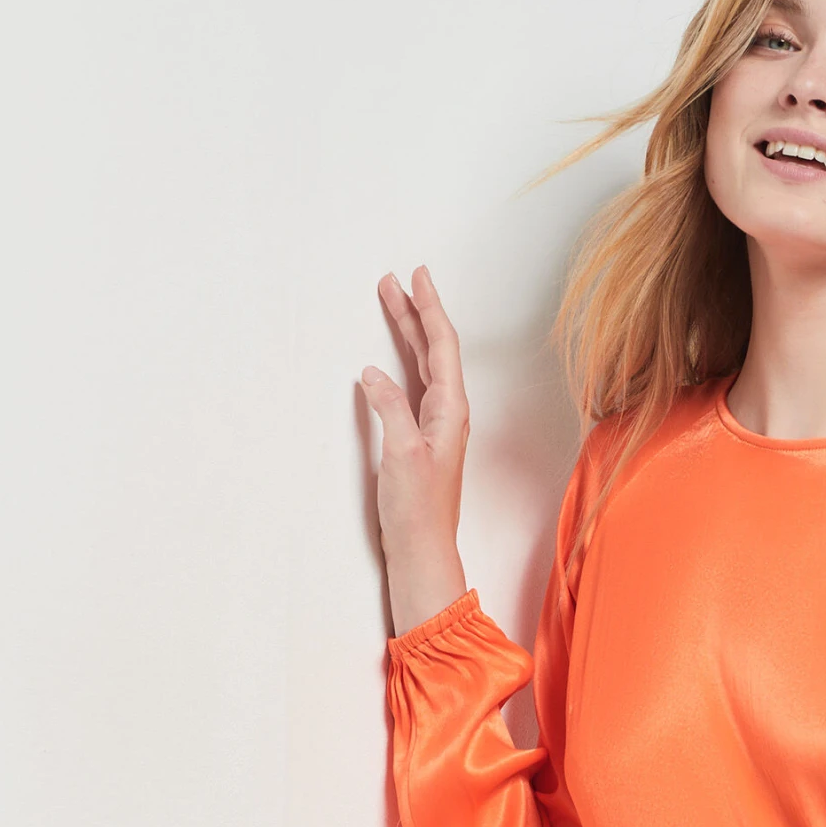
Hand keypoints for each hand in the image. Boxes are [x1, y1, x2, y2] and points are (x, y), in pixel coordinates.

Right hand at [361, 265, 469, 635]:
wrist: (422, 551)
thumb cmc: (418, 510)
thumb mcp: (401, 453)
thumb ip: (390, 408)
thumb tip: (374, 374)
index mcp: (451, 411)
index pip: (443, 346)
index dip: (430, 309)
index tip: (418, 276)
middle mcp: (449, 415)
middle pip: (434, 350)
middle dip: (415, 313)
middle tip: (395, 280)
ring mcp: (436, 427)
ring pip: (423, 367)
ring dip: (408, 334)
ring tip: (391, 304)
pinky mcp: (421, 440)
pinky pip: (414, 387)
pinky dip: (401, 364)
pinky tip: (389, 361)